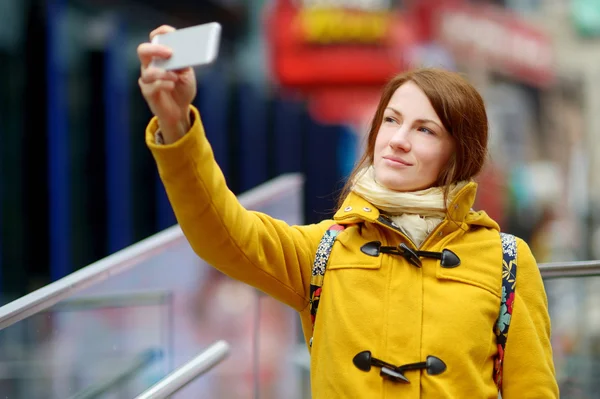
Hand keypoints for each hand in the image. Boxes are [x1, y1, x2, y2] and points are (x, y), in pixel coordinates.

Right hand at [138, 25, 196, 142]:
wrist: (180, 111)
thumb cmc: (182, 88)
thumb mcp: (187, 74)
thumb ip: (184, 62)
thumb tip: (185, 52)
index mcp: (160, 56)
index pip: (156, 38)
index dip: (161, 32)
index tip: (169, 32)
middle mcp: (150, 64)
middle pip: (143, 50)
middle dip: (156, 49)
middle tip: (169, 53)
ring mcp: (147, 78)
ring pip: (147, 71)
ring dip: (163, 72)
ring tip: (175, 76)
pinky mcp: (148, 92)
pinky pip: (152, 86)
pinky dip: (164, 84)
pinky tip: (172, 85)